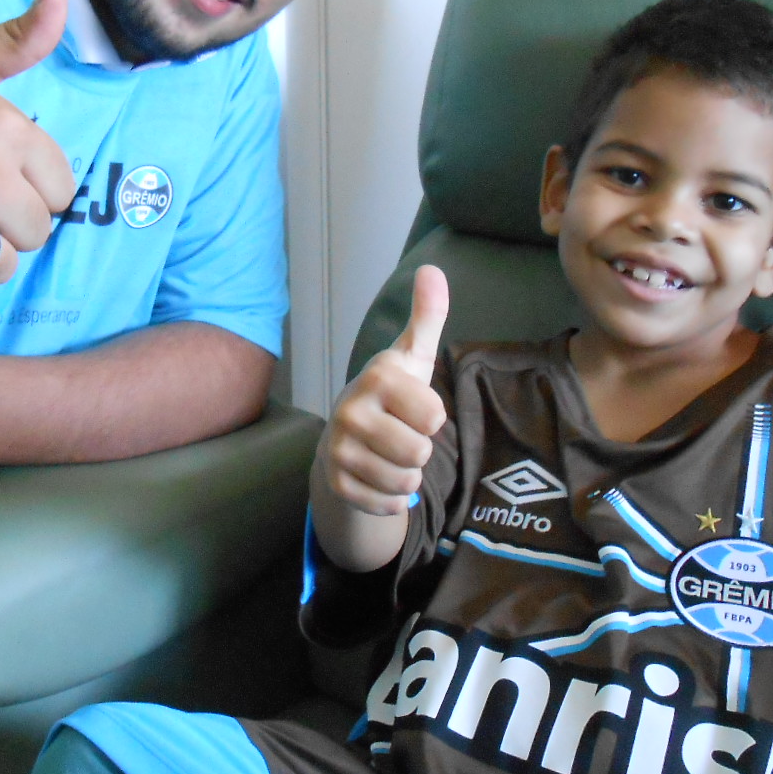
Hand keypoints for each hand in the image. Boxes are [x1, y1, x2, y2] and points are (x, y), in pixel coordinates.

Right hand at [322, 264, 449, 515]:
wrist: (342, 437)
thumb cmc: (389, 395)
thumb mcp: (410, 356)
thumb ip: (427, 316)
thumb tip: (432, 269)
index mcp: (377, 378)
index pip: (435, 416)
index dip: (431, 416)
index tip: (412, 407)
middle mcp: (351, 412)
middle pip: (420, 452)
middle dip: (420, 449)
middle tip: (400, 434)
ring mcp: (340, 449)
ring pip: (406, 482)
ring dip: (408, 474)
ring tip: (390, 455)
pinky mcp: (337, 483)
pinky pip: (388, 504)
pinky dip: (392, 498)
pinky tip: (378, 477)